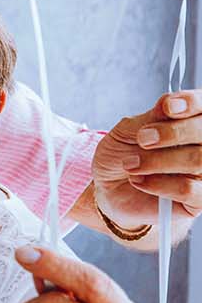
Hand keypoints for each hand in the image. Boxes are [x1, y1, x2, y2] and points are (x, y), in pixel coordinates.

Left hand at [93, 90, 201, 223]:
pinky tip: (139, 180)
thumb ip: (151, 118)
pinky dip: (159, 184)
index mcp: (192, 122)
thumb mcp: (129, 131)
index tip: (168, 107)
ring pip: (199, 160)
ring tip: (131, 164)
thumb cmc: (124, 154)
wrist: (110, 188)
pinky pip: (190, 190)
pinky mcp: (199, 201)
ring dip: (159, 161)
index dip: (192, 103)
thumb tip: (168, 102)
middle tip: (143, 139)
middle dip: (173, 133)